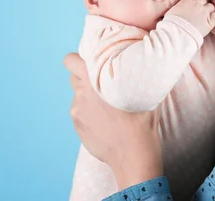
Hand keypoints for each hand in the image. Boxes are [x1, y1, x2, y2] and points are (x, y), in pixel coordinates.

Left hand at [65, 53, 163, 189]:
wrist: (133, 155)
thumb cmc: (141, 121)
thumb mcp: (143, 90)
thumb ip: (136, 73)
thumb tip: (144, 60)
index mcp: (93, 80)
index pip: (70, 61)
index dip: (78, 60)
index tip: (90, 62)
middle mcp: (80, 94)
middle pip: (73, 77)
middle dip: (84, 77)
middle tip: (101, 82)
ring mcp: (77, 112)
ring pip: (78, 96)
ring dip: (88, 96)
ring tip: (107, 105)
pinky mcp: (78, 127)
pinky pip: (81, 113)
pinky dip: (89, 113)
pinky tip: (106, 120)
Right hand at [166, 0, 214, 36]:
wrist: (176, 32)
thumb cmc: (170, 25)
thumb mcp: (170, 13)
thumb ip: (176, 9)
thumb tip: (171, 14)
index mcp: (186, 1)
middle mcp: (196, 4)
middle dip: (206, 3)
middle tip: (205, 8)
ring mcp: (204, 11)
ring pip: (211, 6)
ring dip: (211, 10)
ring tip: (210, 15)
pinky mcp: (209, 20)